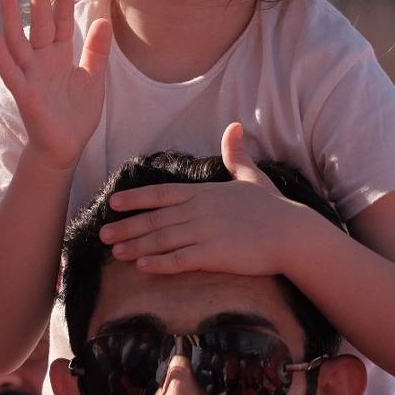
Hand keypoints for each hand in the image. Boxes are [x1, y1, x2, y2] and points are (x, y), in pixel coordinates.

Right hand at [0, 0, 111, 169]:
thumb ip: (97, 51)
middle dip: (38, 0)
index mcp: (59, 55)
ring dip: (10, 19)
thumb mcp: (93, 78)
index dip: (63, 1)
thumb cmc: (76, 114)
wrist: (65, 147)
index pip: (61, 21)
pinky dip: (2, 56)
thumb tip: (104, 20)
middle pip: (38, 25)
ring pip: (18, 42)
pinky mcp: (24, 94)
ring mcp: (30, 76)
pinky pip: (11, 73)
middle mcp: (41, 61)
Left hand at [98, 122, 306, 275]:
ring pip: (161, 240)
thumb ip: (236, 154)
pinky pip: (180, 260)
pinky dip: (159, 264)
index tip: (112, 203)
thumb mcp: (251, 175)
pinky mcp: (214, 255)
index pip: (160, 194)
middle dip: (127, 226)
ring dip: (136, 246)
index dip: (135, 199)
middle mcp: (198, 211)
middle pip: (154, 219)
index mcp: (203, 193)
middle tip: (103, 235)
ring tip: (114, 253)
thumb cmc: (273, 206)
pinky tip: (142, 268)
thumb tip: (235, 126)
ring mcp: (204, 233)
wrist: (292, 233)